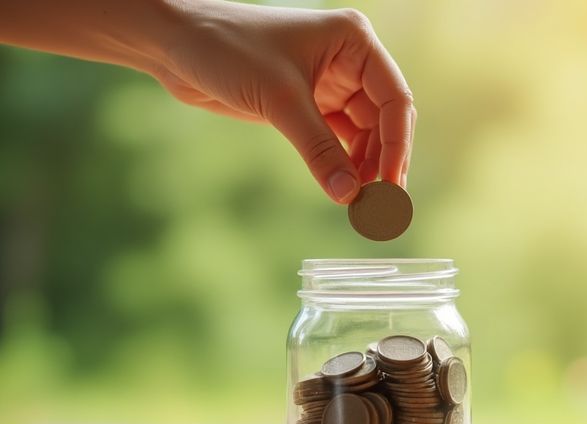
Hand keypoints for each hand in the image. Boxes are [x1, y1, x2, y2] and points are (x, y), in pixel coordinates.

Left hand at [155, 2, 414, 203]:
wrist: (175, 42)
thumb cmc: (226, 48)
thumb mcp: (279, 100)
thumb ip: (318, 149)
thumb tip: (350, 196)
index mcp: (354, 41)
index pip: (394, 98)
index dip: (397, 144)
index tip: (392, 184)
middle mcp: (349, 59)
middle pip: (384, 119)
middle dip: (383, 159)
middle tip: (380, 203)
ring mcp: (330, 81)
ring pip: (364, 132)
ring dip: (364, 166)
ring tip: (360, 201)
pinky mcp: (308, 101)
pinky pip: (338, 137)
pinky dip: (342, 162)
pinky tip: (343, 186)